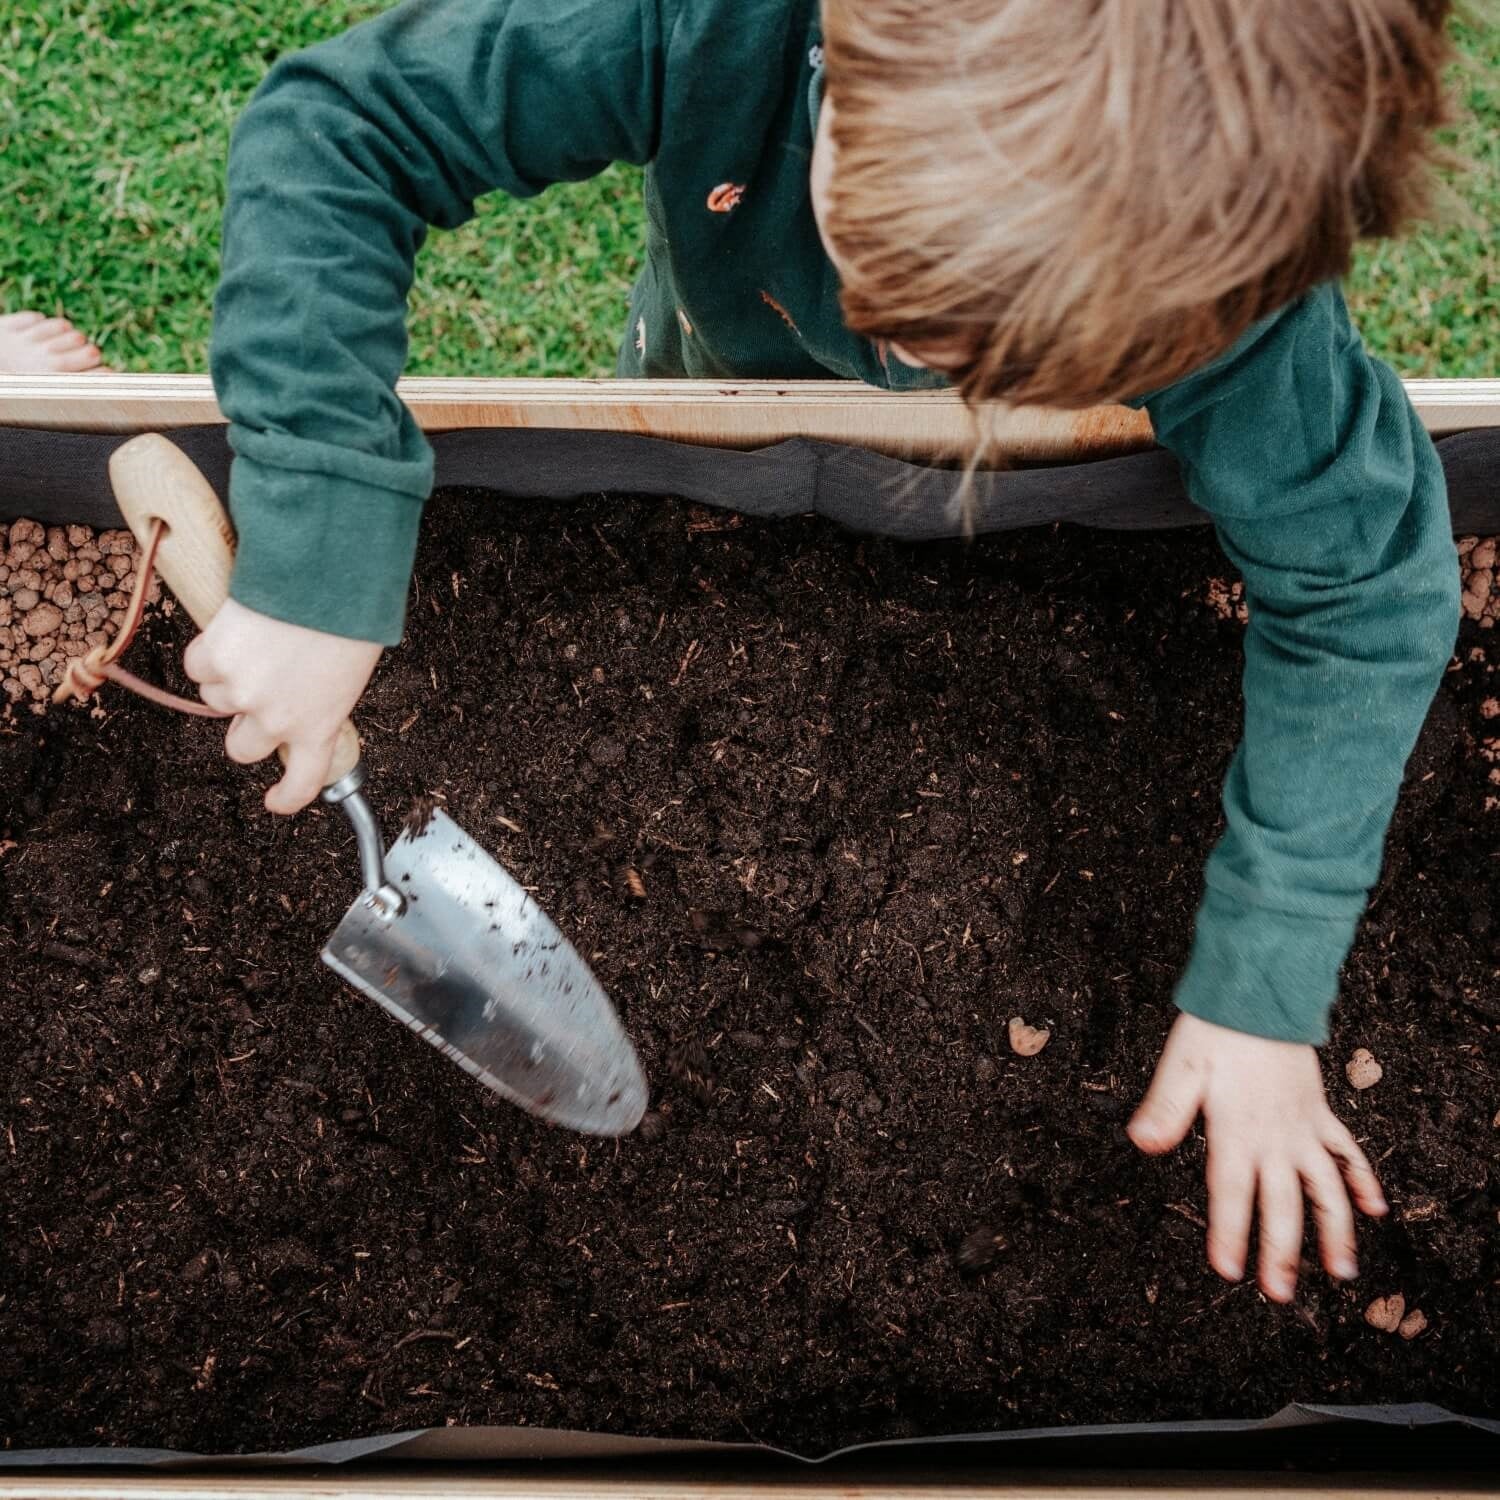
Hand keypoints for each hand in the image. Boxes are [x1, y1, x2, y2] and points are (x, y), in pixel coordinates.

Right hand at [184, 599, 381, 814]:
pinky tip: (237, 628)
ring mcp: (240, 691)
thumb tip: (302, 698)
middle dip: (246, 726)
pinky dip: (212, 649)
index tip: (275, 801)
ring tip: (259, 644)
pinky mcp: (213, 659)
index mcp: (321, 725)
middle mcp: (277, 719)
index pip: (304, 782)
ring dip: (230, 680)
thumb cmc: (349, 617)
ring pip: (216, 701)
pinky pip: (199, 665)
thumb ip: (321, 698)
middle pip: (243, 748)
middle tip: (259, 693)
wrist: (324, 577)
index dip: (287, 797)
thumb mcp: (350, 672)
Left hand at [1128, 1013, 1386, 1301]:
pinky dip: (1362, 1180)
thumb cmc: (1216, 1029)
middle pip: (1282, 1205)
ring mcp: (1303, 1127)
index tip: (1229, 1272)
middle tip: (1280, 1295)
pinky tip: (1376, 1209)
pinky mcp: (1319, 1111)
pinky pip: (1347, 1152)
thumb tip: (1142, 1143)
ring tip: (1341, 1272)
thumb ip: (1165, 1108)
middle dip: (1281, 1253)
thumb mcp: (1179, 1065)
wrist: (1261, 994)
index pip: (1231, 1193)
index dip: (1229, 1234)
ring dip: (1335, 1231)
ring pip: (1326, 1189)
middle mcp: (1275, 1138)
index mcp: (1236, 1131)